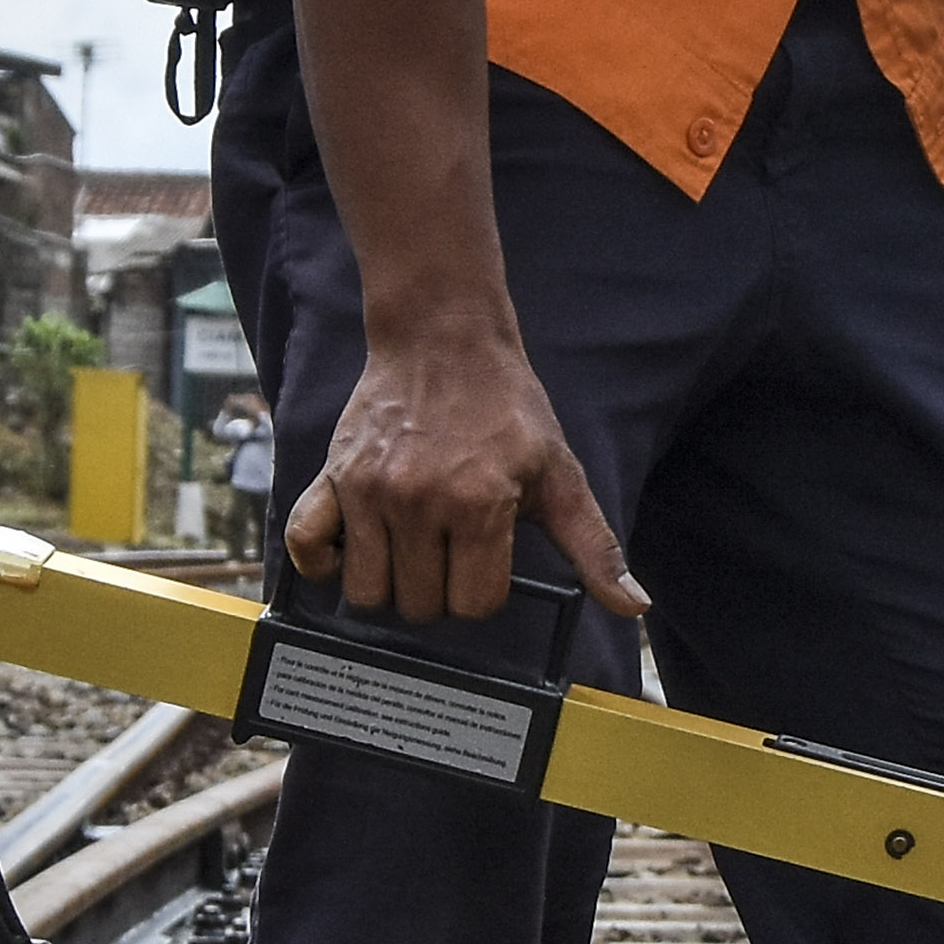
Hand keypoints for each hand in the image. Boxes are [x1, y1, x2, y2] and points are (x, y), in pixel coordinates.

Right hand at [282, 318, 642, 629]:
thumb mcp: (561, 473)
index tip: (487, 560)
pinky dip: (322, 562)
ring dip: (389, 585)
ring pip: (367, 591)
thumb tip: (638, 605)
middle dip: (439, 593)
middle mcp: (421, 502)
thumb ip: (594, 546)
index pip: (474, 604)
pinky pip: (305, 545)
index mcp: (481, 505)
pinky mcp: (333, 476)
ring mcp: (369, 491)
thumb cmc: (507, 407)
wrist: (444, 338)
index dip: (485, 592)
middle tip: (450, 554)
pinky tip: (352, 551)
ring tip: (409, 553)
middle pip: (420, 606)